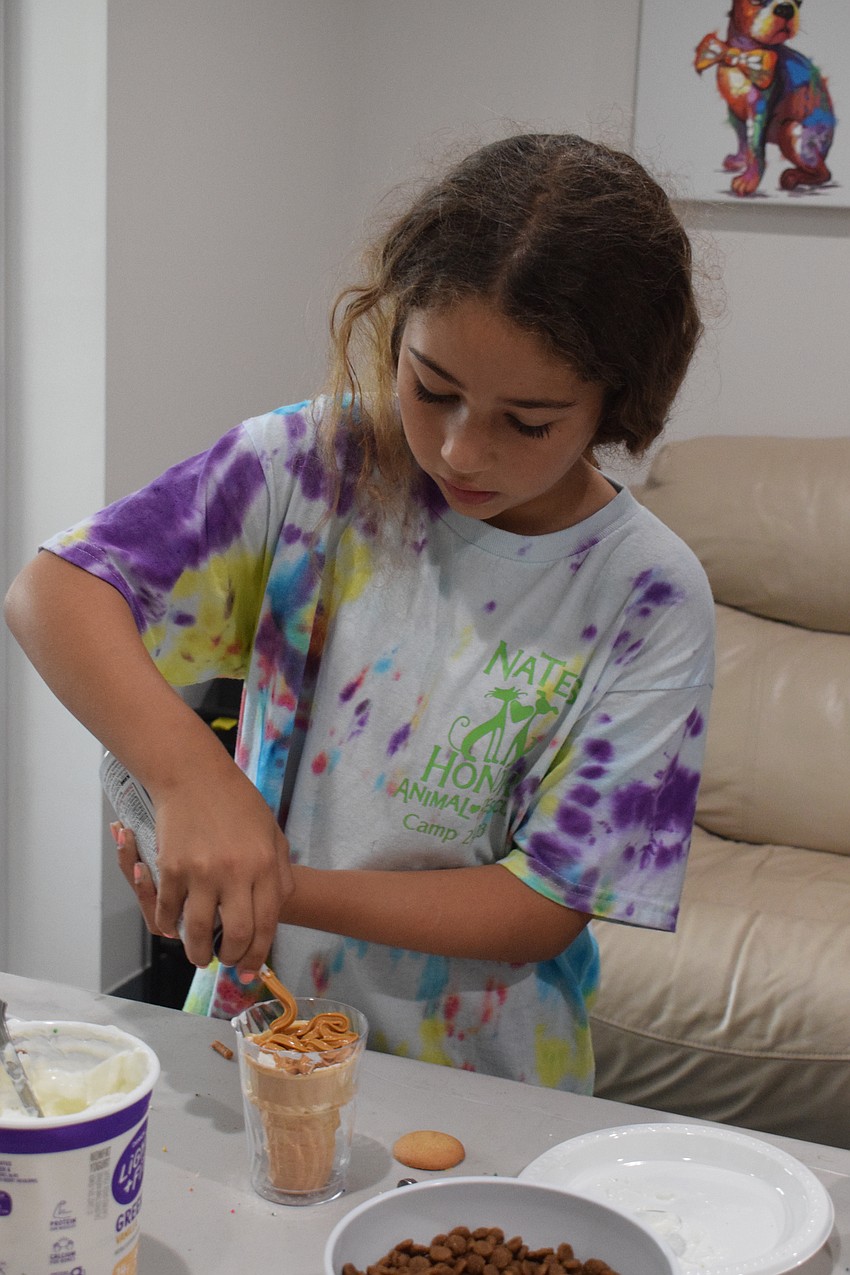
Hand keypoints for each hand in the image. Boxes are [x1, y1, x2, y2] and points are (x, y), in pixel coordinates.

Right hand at [114, 761, 293, 974]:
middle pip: (236, 935)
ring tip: (200, 956)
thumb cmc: (237, 801)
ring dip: (198, 953)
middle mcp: (235, 873)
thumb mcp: (271, 831)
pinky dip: (170, 927)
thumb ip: (280, 870)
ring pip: (198, 932)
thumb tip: (281, 905)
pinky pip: (168, 912)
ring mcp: (201, 872)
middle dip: (232, 958)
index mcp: (264, 865)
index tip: (252, 968)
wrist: (193, 775)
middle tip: (226, 961)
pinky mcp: (171, 869)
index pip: (266, 924)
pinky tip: (176, 929)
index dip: (259, 952)